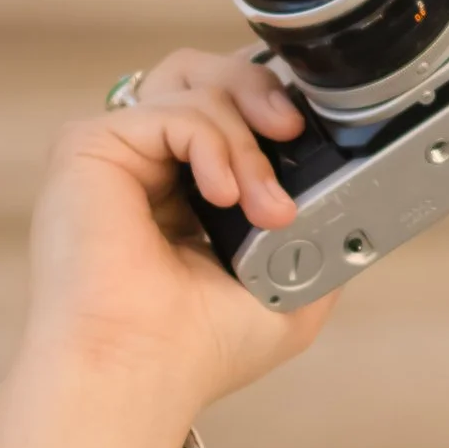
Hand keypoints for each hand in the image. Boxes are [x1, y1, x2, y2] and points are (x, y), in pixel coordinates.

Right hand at [0, 50, 340, 447]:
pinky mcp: (89, 149)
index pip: (234, 111)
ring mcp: (119, 154)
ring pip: (194, 81)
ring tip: (263, 206)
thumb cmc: (200, 348)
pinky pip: (170, 109)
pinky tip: (227, 198)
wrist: (142, 372)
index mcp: (189, 190)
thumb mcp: (294, 289)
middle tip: (295, 135)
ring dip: (247, 137)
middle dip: (267, 92)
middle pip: (212, 75)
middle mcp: (150, 165)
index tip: (313, 136)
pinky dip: (214, 144)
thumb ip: (321, 232)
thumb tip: (359, 194)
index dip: (276, 106)